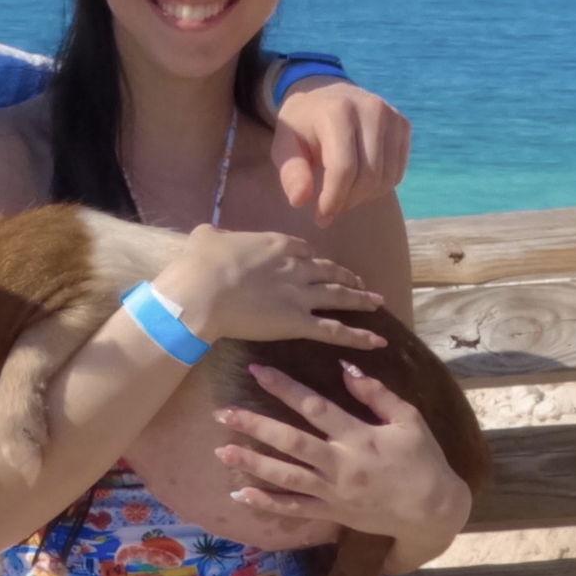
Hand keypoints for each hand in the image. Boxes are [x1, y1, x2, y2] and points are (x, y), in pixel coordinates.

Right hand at [157, 229, 389, 347]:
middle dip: (346, 276)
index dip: (312, 257)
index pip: (304, 249)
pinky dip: (358, 336)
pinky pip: (335, 331)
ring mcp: (300, 294)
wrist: (201, 292)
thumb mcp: (206, 237)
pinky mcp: (298, 322)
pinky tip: (377, 342)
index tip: (316, 263)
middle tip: (361, 282)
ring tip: (377, 302)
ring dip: (360, 299)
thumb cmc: (198, 265)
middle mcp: (296, 266)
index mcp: (276, 244)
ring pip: (339, 296)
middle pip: (329, 270)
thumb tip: (211, 233)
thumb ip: (216, 235)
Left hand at [214, 360, 473, 555]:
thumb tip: (345, 367)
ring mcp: (333, 492)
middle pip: (290, 442)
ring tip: (222, 451)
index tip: (258, 371)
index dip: (285, 388)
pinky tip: (240, 494)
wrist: (432, 511)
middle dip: (255, 426)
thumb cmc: (423, 460)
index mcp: (359, 437)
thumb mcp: (408, 420)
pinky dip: (266, 503)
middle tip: (223, 413)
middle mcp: (340, 464)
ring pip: (286, 477)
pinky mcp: (331, 513)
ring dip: (252, 464)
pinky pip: (294, 509)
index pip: (314, 407)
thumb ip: (377, 394)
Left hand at [272, 80, 410, 225]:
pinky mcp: (403, 125)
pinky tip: (359, 181)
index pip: (343, 169)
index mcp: (337, 112)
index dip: (333, 199)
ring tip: (343, 195)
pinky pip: (397, 172)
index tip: (321, 216)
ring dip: (364, 197)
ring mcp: (391, 116)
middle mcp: (370, 109)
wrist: (326, 94)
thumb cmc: (302, 126)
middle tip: (331, 208)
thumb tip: (300, 201)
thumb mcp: (284, 146)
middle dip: (349, 201)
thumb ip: (291, 172)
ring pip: (386, 178)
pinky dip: (380, 187)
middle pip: (369, 176)